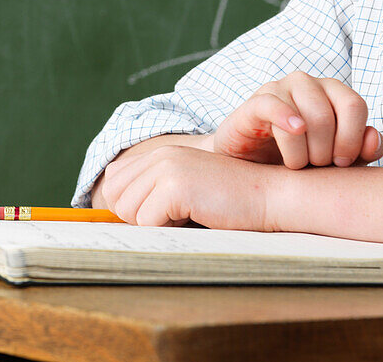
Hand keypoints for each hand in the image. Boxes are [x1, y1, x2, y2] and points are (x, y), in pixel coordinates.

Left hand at [100, 145, 276, 229]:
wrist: (270, 196)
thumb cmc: (231, 203)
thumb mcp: (187, 191)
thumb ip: (152, 194)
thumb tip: (112, 214)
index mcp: (162, 153)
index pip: (113, 181)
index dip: (130, 206)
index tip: (160, 212)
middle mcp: (161, 155)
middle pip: (117, 199)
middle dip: (143, 217)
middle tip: (180, 214)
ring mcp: (167, 168)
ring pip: (130, 213)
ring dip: (158, 224)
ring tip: (191, 213)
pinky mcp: (175, 186)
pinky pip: (148, 223)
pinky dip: (170, 229)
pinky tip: (198, 215)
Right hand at [213, 72, 382, 169]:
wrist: (254, 168)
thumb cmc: (302, 159)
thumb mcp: (336, 160)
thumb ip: (362, 151)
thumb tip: (373, 139)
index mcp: (333, 93)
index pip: (355, 106)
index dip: (351, 139)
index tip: (341, 164)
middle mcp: (309, 84)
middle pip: (329, 115)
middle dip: (326, 151)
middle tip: (315, 168)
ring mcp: (281, 89)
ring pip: (306, 116)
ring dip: (305, 152)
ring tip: (297, 166)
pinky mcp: (255, 102)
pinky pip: (273, 104)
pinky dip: (286, 118)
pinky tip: (294, 131)